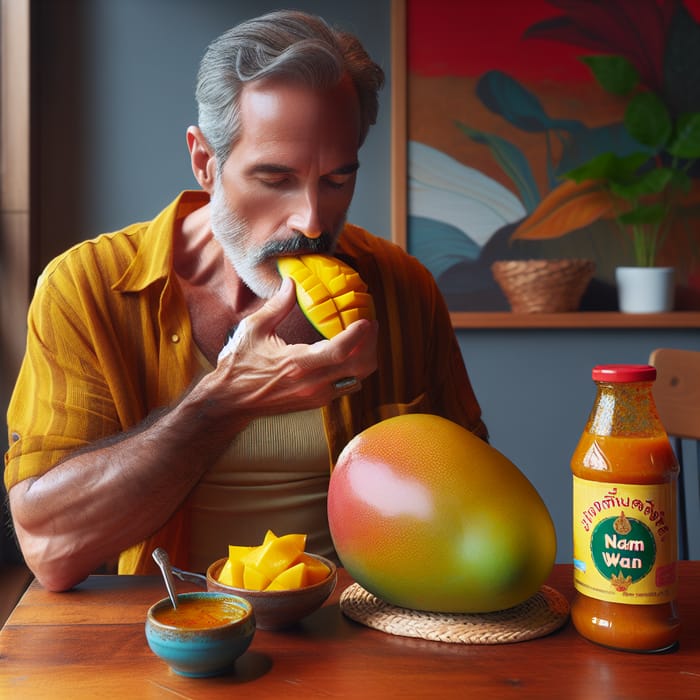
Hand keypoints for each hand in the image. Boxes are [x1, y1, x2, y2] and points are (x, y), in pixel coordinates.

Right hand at [208, 277, 377, 418]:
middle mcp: (312, 383)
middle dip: (371, 344)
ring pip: (359, 378)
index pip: (338, 351)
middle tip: (371, 324)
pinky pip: (348, 385)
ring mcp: (317, 396)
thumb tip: (292, 282)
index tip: (366, 319)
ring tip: (363, 337)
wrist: (231, 401)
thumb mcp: (253, 330)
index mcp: (297, 363)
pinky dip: (355, 368)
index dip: (358, 335)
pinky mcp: (318, 402)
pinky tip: (349, 353)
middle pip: (359, 366)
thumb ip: (277, 306)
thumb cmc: (239, 365)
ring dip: (366, 357)